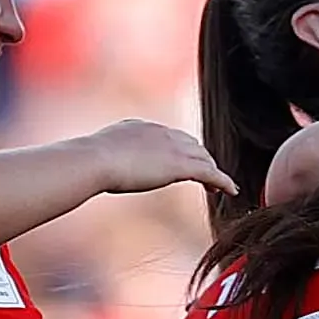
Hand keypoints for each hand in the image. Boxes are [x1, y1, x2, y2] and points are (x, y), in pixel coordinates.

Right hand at [82, 118, 223, 196]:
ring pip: (203, 157)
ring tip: (221, 186)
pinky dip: (223, 180)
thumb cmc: (87, 162)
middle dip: (201, 158)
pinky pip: (210, 172)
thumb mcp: (96, 156)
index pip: (170, 137)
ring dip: (213, 171)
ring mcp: (172, 147)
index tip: (183, 161)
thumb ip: (102, 159)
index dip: (180, 150)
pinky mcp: (181, 164)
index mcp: (142, 128)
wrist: (94, 160)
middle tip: (207, 175)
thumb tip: (88, 168)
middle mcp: (161, 132)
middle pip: (191, 144)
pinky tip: (231, 190)